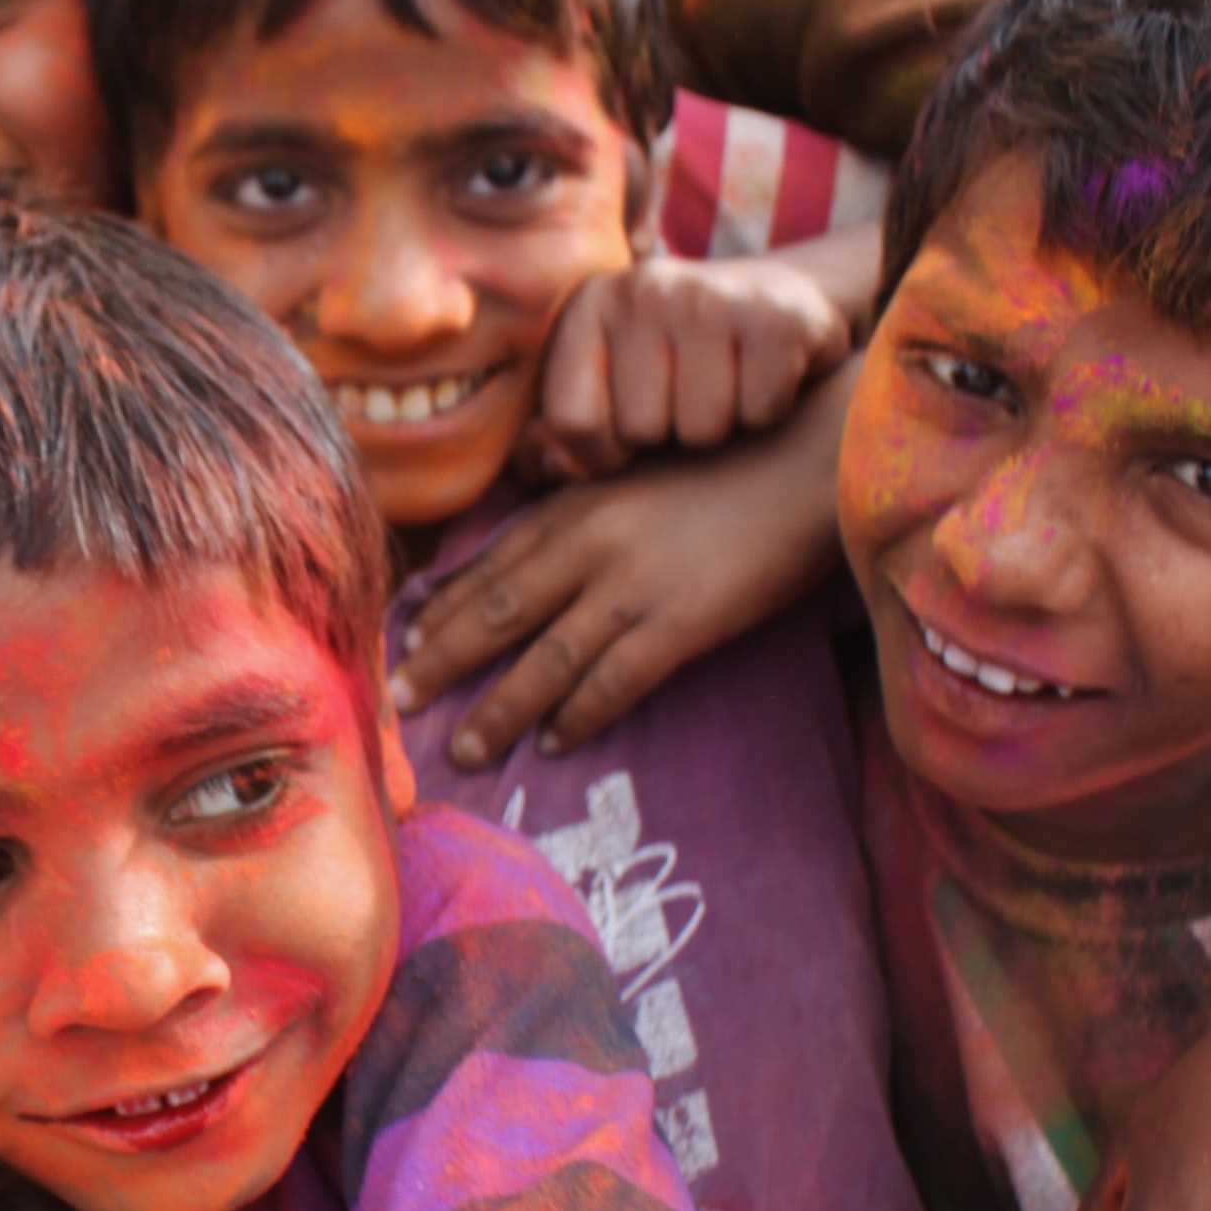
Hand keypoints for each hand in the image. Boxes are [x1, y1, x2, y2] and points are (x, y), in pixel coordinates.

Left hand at [391, 359, 851, 766]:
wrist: (812, 460)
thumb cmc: (733, 467)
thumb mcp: (641, 475)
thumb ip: (590, 511)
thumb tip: (542, 554)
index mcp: (580, 504)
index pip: (492, 562)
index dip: (444, 607)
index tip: (405, 641)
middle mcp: (592, 544)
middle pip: (497, 612)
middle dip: (442, 662)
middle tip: (398, 703)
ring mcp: (634, 585)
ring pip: (544, 659)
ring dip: (497, 710)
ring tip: (464, 750)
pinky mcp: (681, 622)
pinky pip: (614, 680)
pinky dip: (578, 714)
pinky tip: (552, 742)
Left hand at [520, 255, 849, 482]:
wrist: (778, 301)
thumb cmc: (679, 362)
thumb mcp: (611, 386)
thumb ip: (562, 433)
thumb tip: (548, 468)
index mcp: (589, 307)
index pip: (572, 421)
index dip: (604, 454)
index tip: (631, 440)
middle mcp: (643, 290)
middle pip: (642, 430)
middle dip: (669, 439)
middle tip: (689, 401)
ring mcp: (711, 296)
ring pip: (702, 429)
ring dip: (721, 429)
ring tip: (726, 390)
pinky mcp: (776, 315)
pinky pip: (760, 411)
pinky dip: (766, 413)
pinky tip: (764, 379)